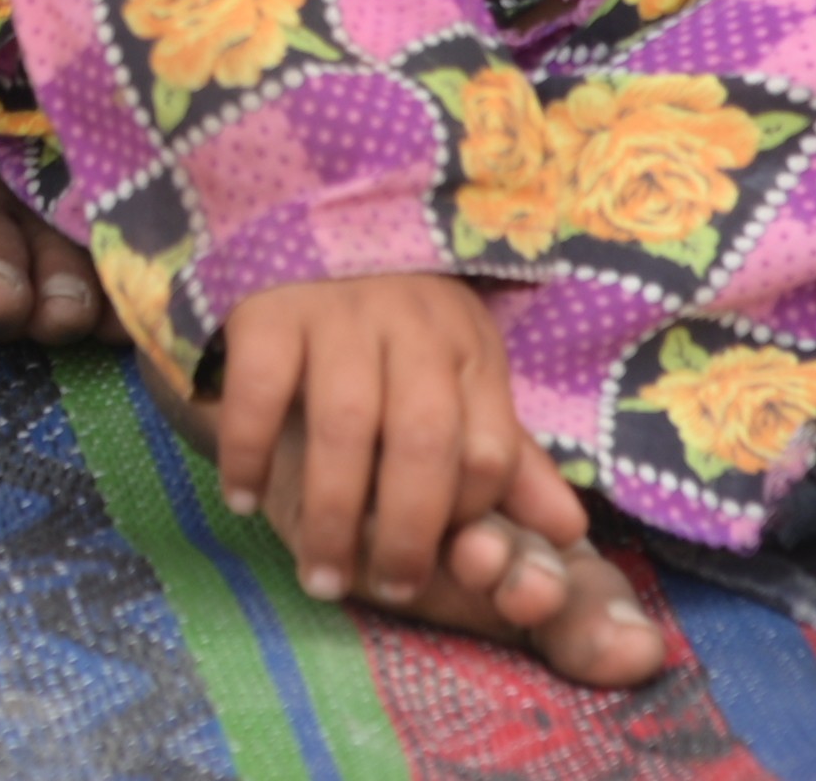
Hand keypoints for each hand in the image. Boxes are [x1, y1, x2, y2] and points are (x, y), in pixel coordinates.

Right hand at [210, 270, 579, 614]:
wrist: (302, 226)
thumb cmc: (390, 325)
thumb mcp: (459, 375)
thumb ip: (507, 453)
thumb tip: (570, 528)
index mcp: (469, 348)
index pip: (487, 450)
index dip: (463, 520)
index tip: (432, 561)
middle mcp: (413, 324)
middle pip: (423, 441)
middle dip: (406, 533)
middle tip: (387, 589)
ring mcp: (338, 311)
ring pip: (345, 423)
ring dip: (331, 515)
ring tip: (321, 577)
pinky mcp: (269, 306)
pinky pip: (261, 389)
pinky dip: (252, 451)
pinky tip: (245, 499)